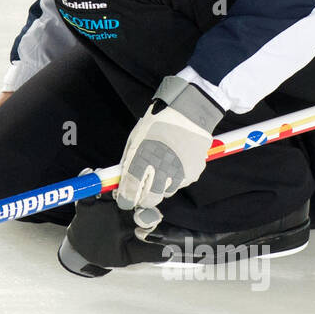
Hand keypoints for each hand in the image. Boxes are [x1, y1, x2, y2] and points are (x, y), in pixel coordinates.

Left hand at [115, 76, 222, 224]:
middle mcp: (161, 173)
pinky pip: (180, 184)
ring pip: (165, 193)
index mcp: (141, 163)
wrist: (188, 112)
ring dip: (160, 187)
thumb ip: (127, 164)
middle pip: (149, 201)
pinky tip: (175, 160)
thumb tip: (121, 183)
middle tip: (141, 186)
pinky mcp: (193, 174)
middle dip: (142, 197)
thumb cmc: (157, 123)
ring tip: (162, 165)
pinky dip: (175, 178)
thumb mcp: (135, 141)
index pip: (129, 196)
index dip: (124, 200)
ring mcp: (179, 176)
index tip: (124, 198)